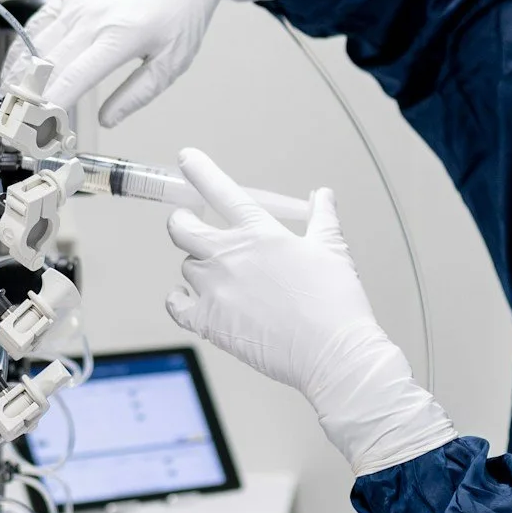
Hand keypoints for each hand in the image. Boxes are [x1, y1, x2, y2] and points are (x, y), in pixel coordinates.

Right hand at [10, 0, 310, 126]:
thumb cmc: (182, 10)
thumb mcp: (172, 61)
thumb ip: (137, 94)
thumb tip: (108, 120)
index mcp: (119, 37)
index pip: (73, 78)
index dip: (50, 107)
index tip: (39, 129)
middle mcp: (92, 18)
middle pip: (45, 65)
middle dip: (26, 99)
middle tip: (15, 126)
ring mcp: (78, 3)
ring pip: (34, 44)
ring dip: (17, 76)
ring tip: (8, 103)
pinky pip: (37, 24)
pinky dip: (22, 48)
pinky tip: (15, 68)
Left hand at [165, 148, 456, 476]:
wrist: (333, 353)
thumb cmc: (335, 302)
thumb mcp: (332, 249)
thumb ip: (322, 217)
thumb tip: (323, 194)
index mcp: (260, 232)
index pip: (220, 189)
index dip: (200, 170)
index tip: (188, 159)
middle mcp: (230, 255)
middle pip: (181, 227)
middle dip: (182, 221)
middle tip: (190, 224)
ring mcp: (215, 288)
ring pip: (185, 266)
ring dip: (197, 266)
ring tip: (221, 277)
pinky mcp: (209, 321)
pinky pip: (176, 303)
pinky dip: (180, 299)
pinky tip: (194, 300)